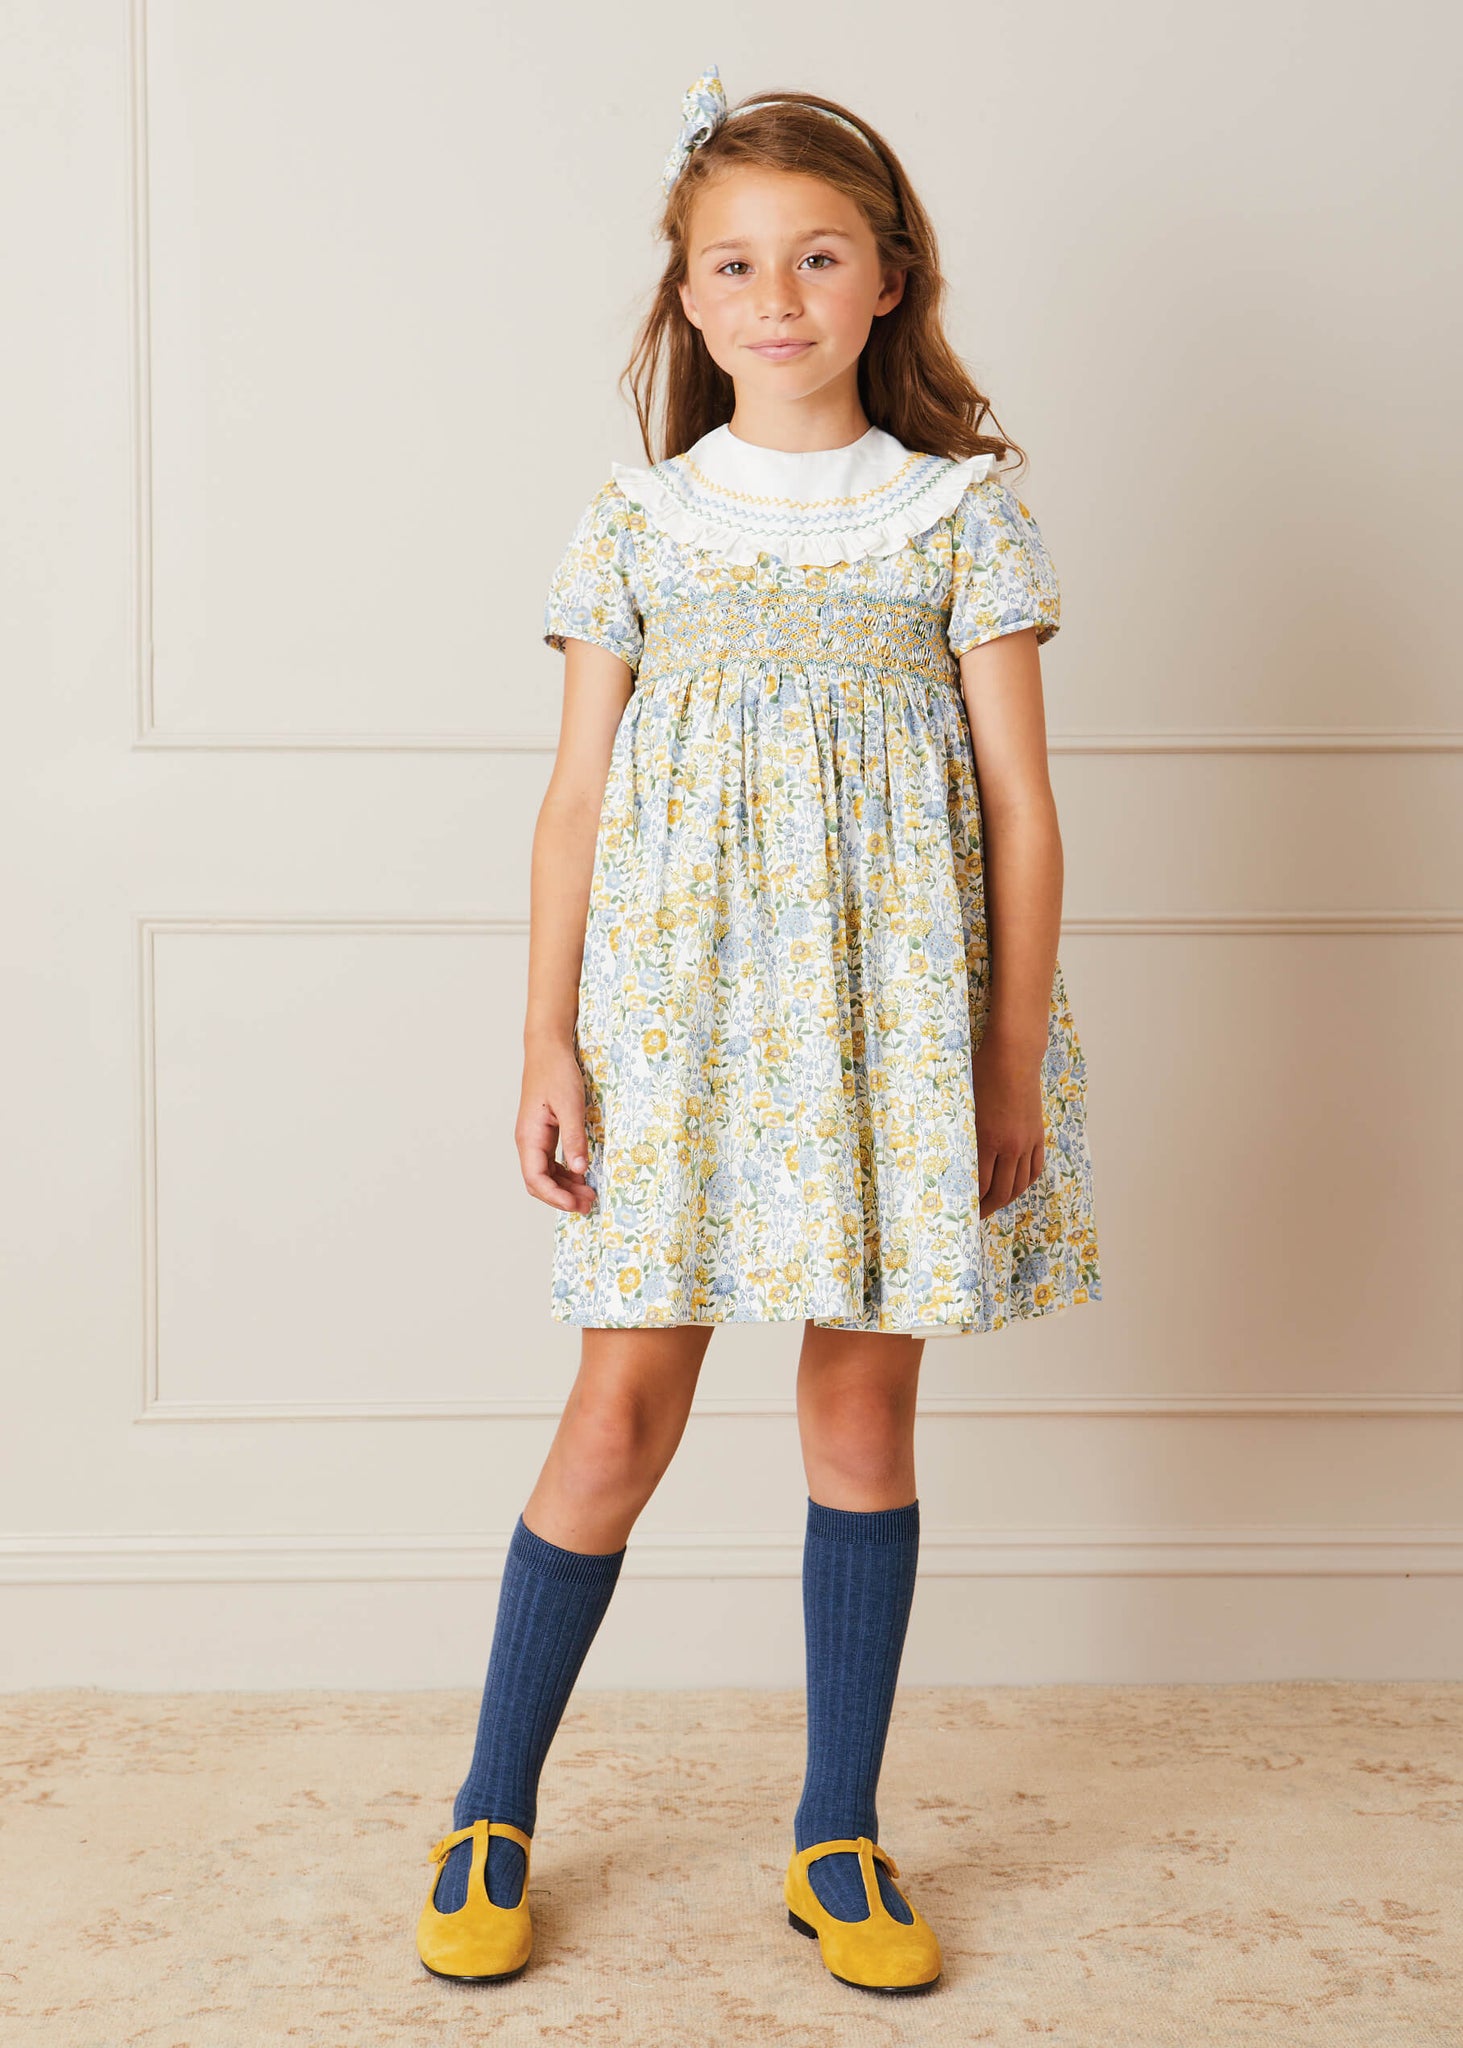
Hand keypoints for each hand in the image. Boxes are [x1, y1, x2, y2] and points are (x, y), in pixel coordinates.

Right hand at [516, 1044, 595, 1212]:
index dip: (555, 1197)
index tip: (577, 1205)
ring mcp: (535, 1138)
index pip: (536, 1179)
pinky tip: (583, 1176)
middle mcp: (528, 1141)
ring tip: (589, 1194)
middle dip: (562, 1197)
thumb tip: (580, 1169)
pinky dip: (565, 1173)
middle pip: (539, 1182)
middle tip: (589, 1204)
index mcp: (529, 1137)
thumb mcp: (571, 1105)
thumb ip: (574, 1138)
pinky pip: (551, 1162)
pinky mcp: (544, 1133)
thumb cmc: (556, 1072)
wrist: (548, 1049)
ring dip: (565, 1187)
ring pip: (545, 1174)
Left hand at [970, 1034, 1045, 1217]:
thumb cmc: (981, 1075)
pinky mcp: (1037, 1135)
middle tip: (974, 1216)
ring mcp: (1027, 1142)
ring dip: (1006, 1199)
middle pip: (1002, 1191)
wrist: (1013, 1057)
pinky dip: (1025, 1182)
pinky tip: (1015, 1186)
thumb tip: (954, 1161)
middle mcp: (1010, 1146)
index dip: (971, 1202)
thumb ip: (962, 1136)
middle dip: (987, 1208)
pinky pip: (1034, 1168)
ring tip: (994, 1204)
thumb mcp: (964, 1106)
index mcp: (987, 1140)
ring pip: (1020, 1184)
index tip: (961, 1209)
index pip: (980, 1185)